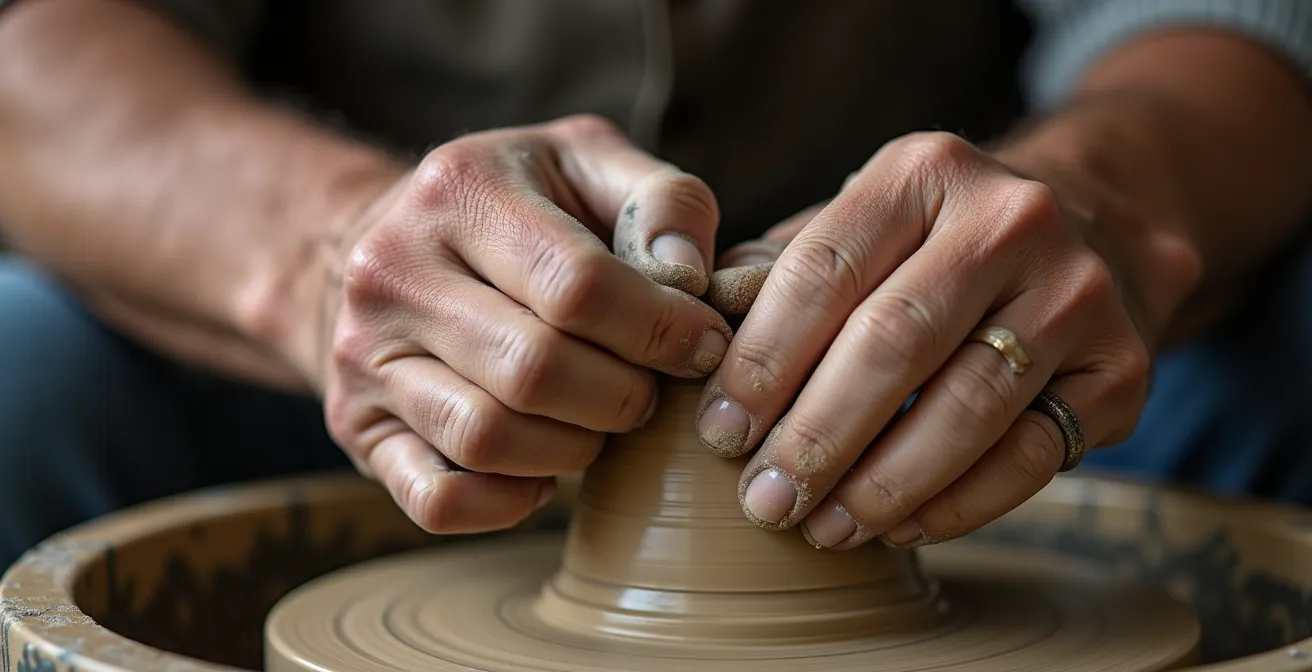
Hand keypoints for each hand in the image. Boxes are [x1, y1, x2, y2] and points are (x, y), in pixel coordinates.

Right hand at [317, 115, 730, 533]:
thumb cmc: (520, 207)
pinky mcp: (359, 426)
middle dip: (623, 396)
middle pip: (534, 370)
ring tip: (600, 423)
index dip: (660, 329)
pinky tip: (543, 471)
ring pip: (487, 437)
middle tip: (651, 391)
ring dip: (574, 448)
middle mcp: (393, 271)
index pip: (576, 285)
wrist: (392, 247)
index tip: (702, 346)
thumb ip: (661, 200)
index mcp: (459, 190)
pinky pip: (437, 497)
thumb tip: (689, 275)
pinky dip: (507, 502)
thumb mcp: (590, 165)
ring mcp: (365, 355)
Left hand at [698, 131, 1153, 549]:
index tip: (718, 431)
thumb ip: (781, 273)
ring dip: (880, 484)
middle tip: (763, 498)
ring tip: (819, 527)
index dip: (763, 361)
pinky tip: (895, 526)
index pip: (823, 272)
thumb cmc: (934, 245)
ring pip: (965, 409)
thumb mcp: (862, 224)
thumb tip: (693, 337)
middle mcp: (1010, 219)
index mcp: (923, 172)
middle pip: (893, 343)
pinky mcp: (1122, 368)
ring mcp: (1078, 292)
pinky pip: (1028, 457)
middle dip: (815, 435)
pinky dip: (954, 504)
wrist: (1096, 229)